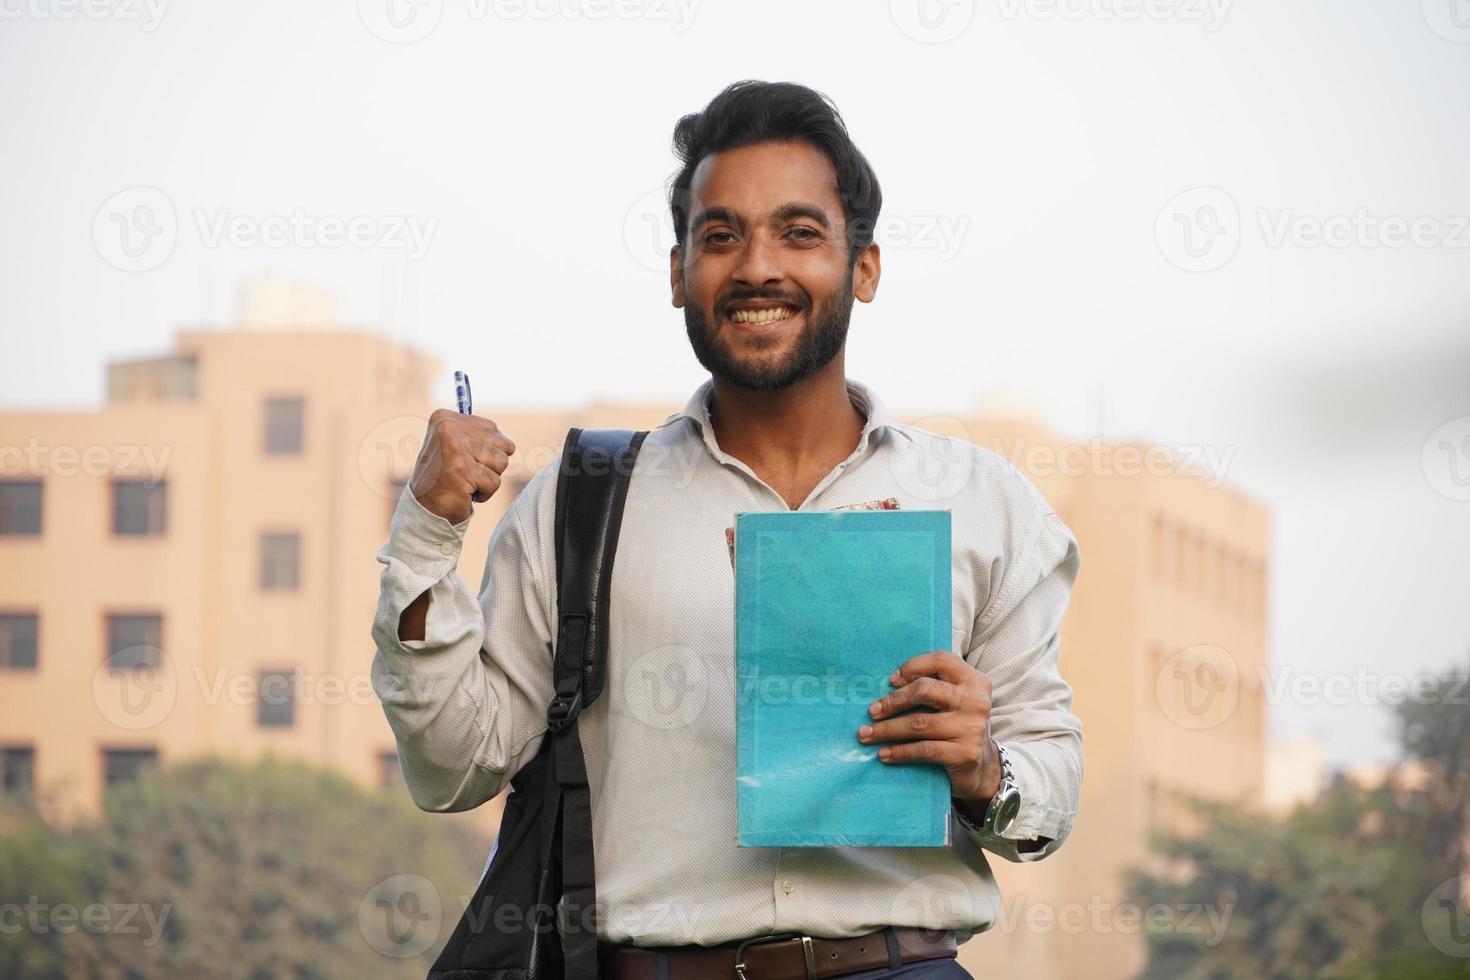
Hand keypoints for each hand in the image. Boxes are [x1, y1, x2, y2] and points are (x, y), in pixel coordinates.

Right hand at [408, 409, 516, 523]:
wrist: (425, 509)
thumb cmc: (445, 477)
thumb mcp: (457, 446)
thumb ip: (480, 437)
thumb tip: (510, 445)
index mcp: (444, 418)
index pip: (493, 428)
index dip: (487, 450)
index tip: (462, 459)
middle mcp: (448, 428)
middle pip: (502, 444)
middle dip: (491, 464)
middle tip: (466, 472)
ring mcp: (455, 449)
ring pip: (501, 462)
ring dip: (488, 478)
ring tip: (466, 481)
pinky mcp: (463, 471)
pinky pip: (495, 482)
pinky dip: (485, 492)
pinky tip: (465, 492)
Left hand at [856, 650, 1002, 806]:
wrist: (982, 768)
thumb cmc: (958, 727)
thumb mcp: (953, 702)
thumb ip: (933, 687)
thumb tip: (888, 685)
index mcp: (974, 681)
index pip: (940, 660)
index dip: (912, 667)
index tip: (890, 681)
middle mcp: (976, 701)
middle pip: (924, 690)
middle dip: (893, 701)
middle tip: (871, 711)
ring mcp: (972, 728)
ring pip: (919, 723)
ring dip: (886, 729)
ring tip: (866, 734)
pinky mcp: (965, 753)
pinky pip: (923, 749)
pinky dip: (899, 751)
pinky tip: (883, 754)